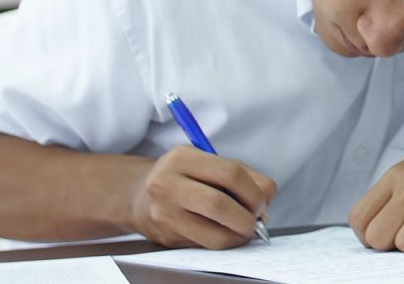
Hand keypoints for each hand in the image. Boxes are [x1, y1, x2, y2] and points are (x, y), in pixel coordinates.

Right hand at [126, 146, 276, 248]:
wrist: (139, 194)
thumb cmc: (184, 176)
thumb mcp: (207, 162)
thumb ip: (241, 177)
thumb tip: (265, 205)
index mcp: (182, 157)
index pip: (231, 174)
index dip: (255, 191)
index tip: (263, 201)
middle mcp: (167, 183)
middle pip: (220, 204)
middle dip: (248, 216)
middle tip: (256, 218)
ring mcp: (164, 212)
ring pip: (215, 233)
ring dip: (240, 235)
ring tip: (244, 228)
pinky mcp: (166, 235)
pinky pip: (207, 245)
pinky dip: (226, 241)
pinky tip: (228, 232)